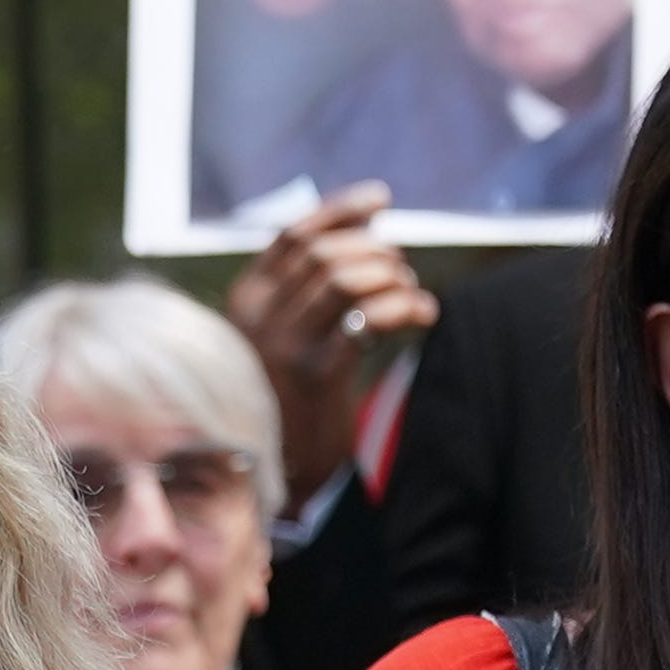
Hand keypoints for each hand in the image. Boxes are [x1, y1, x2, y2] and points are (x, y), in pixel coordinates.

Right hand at [221, 189, 437, 497]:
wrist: (275, 471)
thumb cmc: (290, 399)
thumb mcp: (284, 335)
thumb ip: (308, 289)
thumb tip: (367, 230)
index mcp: (246, 298)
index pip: (294, 234)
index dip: (341, 210)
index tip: (381, 199)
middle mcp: (256, 314)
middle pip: (325, 252)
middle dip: (375, 251)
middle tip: (402, 269)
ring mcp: (281, 342)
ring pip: (345, 278)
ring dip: (391, 277)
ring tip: (411, 293)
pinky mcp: (313, 373)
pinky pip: (367, 319)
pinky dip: (403, 307)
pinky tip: (423, 314)